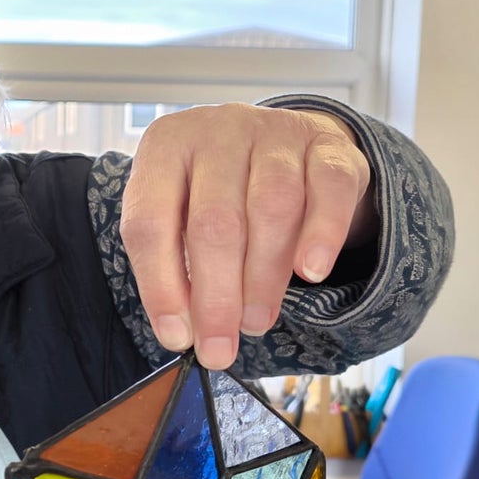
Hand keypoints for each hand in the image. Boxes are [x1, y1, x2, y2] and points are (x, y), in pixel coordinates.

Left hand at [119, 104, 373, 369]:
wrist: (283, 142)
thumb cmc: (220, 191)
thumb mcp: (182, 215)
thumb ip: (177, 266)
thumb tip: (185, 333)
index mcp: (165, 147)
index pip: (150, 223)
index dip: (160, 287)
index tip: (177, 337)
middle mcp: (217, 130)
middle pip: (214, 222)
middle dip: (216, 296)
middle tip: (220, 348)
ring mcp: (274, 131)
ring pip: (272, 207)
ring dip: (263, 277)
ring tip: (255, 322)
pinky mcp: (326, 143)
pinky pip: (328, 189)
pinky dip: (322, 234)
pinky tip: (312, 272)